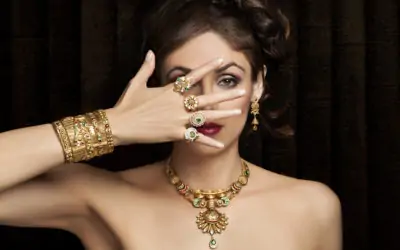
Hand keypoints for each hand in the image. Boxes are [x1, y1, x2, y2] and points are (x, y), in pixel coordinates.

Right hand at [107, 50, 244, 147]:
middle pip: (206, 98)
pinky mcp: (175, 133)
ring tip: (238, 111)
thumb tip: (151, 52)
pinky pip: (195, 138)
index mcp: (170, 90)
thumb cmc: (127, 104)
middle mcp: (178, 103)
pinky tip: (221, 144)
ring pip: (206, 116)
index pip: (193, 76)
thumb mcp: (136, 83)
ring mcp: (178, 119)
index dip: (207, 68)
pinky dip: (208, 142)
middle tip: (242, 91)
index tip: (221, 61)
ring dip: (223, 115)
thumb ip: (146, 68)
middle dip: (225, 95)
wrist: (120, 125)